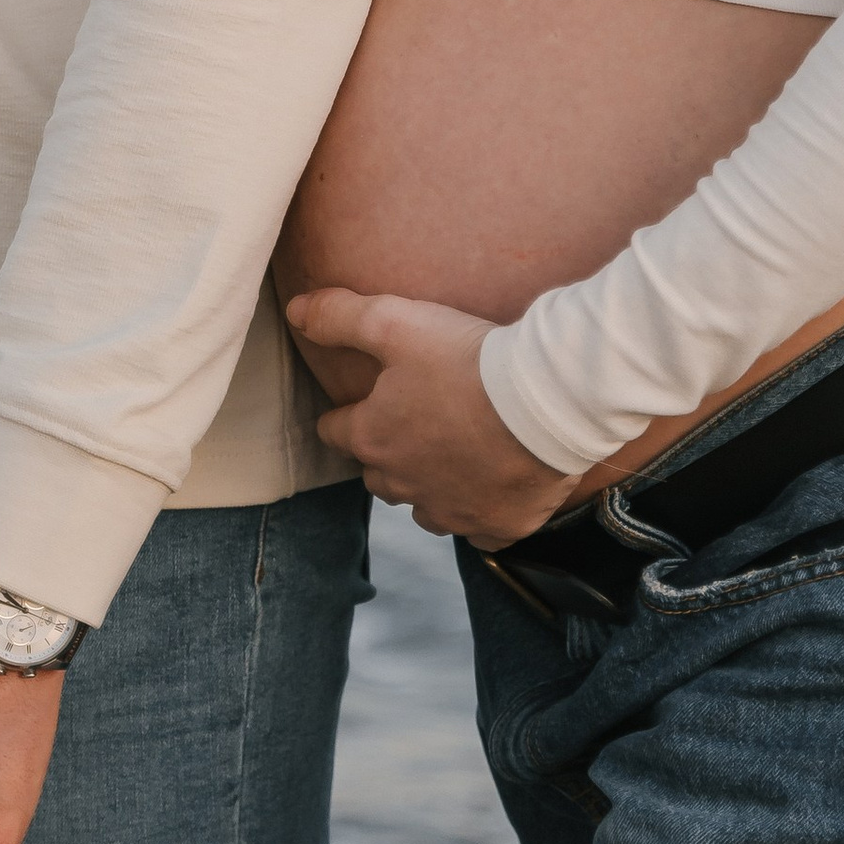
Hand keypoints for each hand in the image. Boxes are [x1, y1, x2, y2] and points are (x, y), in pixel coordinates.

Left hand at [288, 285, 575, 546]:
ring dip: (426, 485)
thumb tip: (295, 312)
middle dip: (383, 453)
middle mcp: (405, 484)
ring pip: (422, 507)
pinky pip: (476, 531)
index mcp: (374, 437)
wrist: (548, 401)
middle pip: (376, 474)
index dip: (344, 413)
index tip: (356, 402)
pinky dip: (477, 513)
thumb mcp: (394, 322)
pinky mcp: (497, 525)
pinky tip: (489, 488)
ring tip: (446, 457)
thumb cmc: (467, 359)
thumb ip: (339, 316)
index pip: (335, 430)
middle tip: (406, 424)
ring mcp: (452, 511)